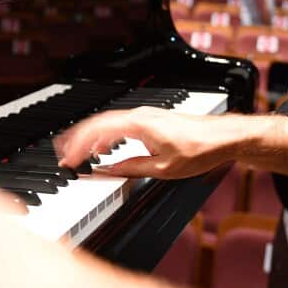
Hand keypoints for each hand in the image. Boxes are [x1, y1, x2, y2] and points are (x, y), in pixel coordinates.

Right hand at [55, 107, 237, 178]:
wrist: (224, 137)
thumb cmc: (200, 150)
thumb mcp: (163, 169)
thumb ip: (132, 169)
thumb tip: (108, 172)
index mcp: (139, 124)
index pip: (98, 131)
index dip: (79, 145)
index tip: (68, 160)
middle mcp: (140, 115)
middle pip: (98, 123)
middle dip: (78, 139)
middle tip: (63, 154)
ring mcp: (146, 116)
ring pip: (108, 122)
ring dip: (90, 137)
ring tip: (77, 152)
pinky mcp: (152, 120)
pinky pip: (120, 124)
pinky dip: (106, 135)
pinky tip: (103, 147)